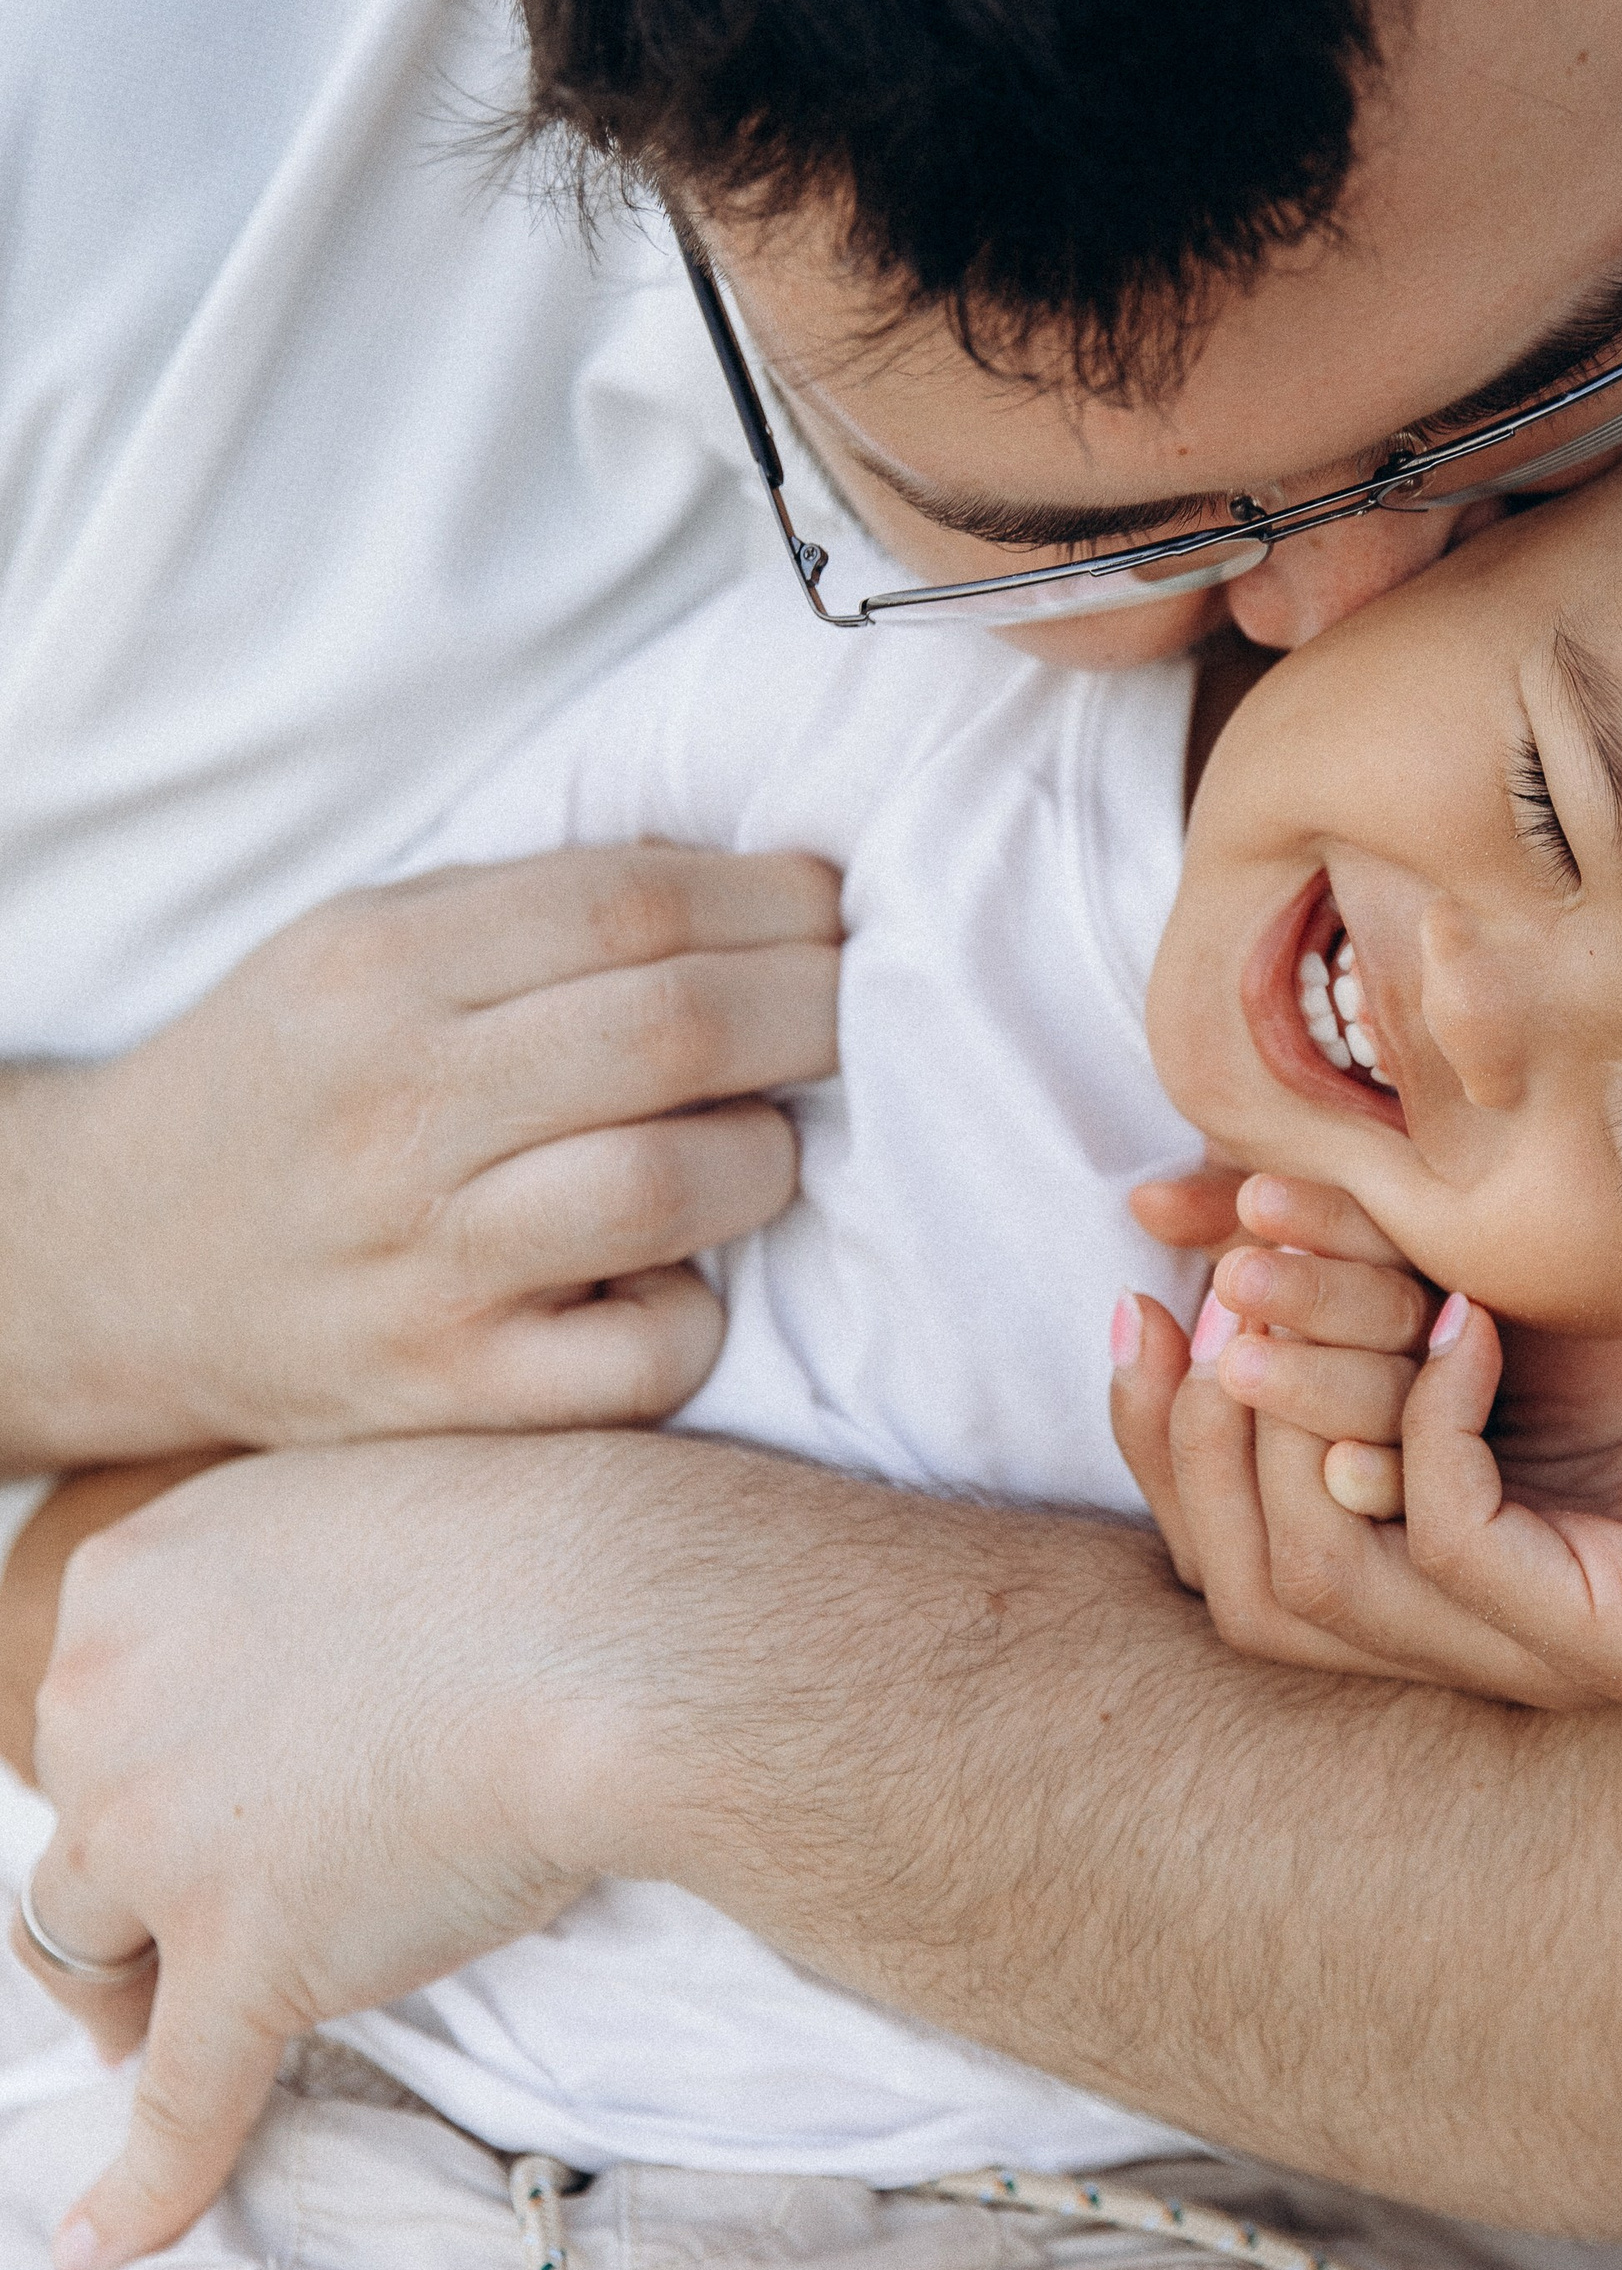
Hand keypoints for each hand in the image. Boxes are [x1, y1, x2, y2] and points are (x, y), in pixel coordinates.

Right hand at [0, 846, 841, 1460]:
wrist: (114, 1263)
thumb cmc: (299, 1077)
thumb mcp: (369, 939)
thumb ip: (543, 904)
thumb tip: (772, 876)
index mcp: (378, 967)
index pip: (633, 903)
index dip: (776, 900)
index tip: (836, 907)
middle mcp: (393, 1110)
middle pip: (675, 1030)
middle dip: (813, 1009)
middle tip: (858, 1012)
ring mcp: (420, 1263)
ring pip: (672, 1185)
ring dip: (769, 1153)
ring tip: (765, 1137)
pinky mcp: (450, 1392)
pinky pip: (646, 1354)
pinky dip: (700, 1311)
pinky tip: (681, 1271)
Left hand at [11, 1436, 638, 2269]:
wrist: (617, 1625)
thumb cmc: (538, 1544)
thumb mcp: (363, 1501)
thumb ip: (290, 1583)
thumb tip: (313, 1657)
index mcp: (131, 1576)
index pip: (93, 1694)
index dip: (141, 1758)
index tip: (183, 1794)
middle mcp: (108, 1701)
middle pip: (78, 1819)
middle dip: (128, 1875)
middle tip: (185, 1910)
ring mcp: (164, 1840)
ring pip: (83, 1944)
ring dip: (117, 1995)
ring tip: (152, 2032)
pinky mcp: (246, 1963)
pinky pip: (176, 2106)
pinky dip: (138, 2187)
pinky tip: (96, 2242)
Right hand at [1112, 1172, 1567, 1693]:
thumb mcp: (1459, 1271)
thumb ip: (1308, 1262)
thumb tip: (1153, 1214)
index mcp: (1420, 1576)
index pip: (1222, 1559)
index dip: (1157, 1441)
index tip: (1142, 1305)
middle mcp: (1465, 1643)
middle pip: (1244, 1591)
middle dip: (1202, 1432)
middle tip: (1229, 1290)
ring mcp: (1542, 1662)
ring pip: (1319, 1578)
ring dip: (1285, 1421)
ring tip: (1299, 1293)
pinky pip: (1452, 1546)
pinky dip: (1429, 1425)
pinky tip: (1463, 1323)